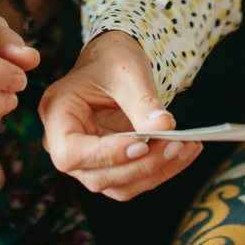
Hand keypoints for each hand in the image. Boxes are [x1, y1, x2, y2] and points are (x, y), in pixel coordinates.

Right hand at [39, 31, 201, 200]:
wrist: (113, 60)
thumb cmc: (112, 59)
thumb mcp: (127, 72)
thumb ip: (142, 102)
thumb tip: (166, 128)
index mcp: (56, 114)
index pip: (71, 152)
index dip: (106, 155)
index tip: (142, 144)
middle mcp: (64, 143)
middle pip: (98, 174)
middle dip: (142, 164)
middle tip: (178, 144)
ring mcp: (86, 159)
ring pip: (119, 184)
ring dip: (156, 172)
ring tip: (188, 148)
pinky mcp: (108, 165)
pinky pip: (133, 179)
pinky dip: (160, 170)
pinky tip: (184, 151)